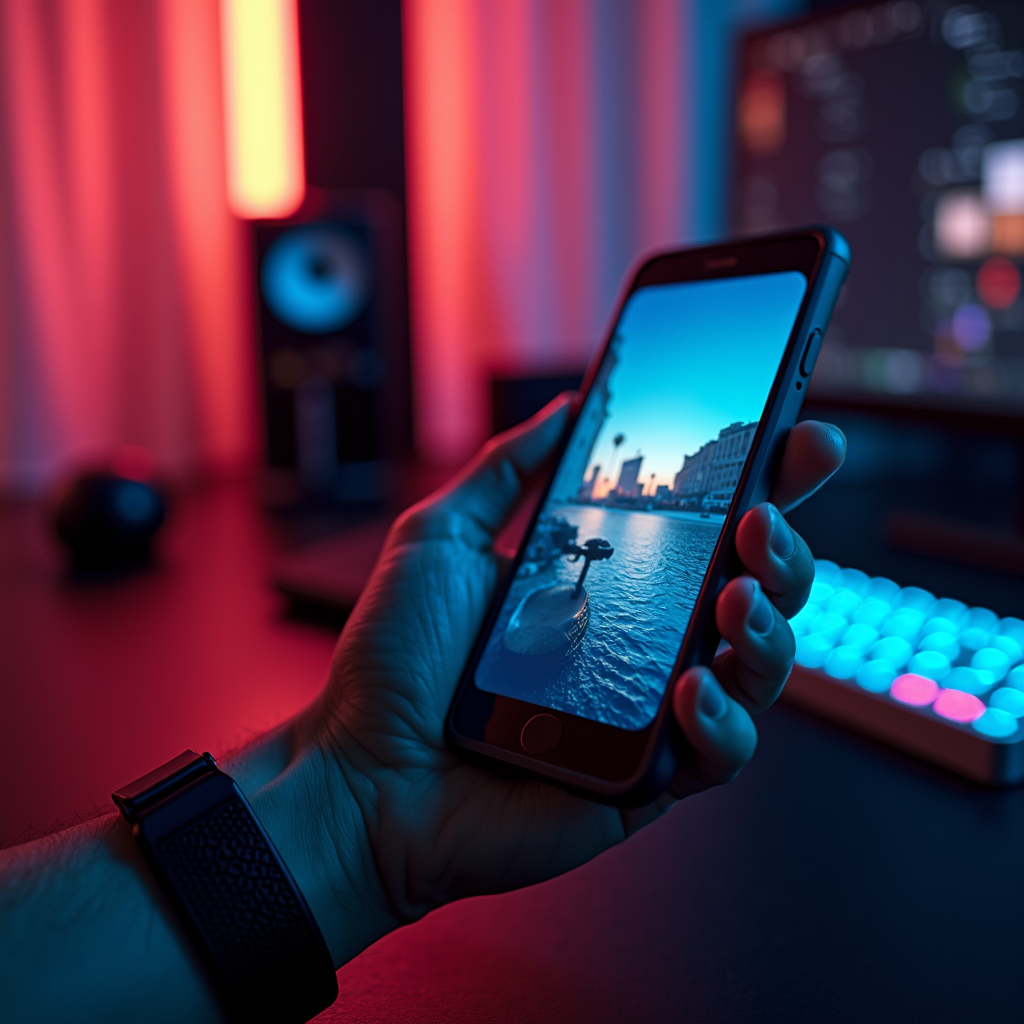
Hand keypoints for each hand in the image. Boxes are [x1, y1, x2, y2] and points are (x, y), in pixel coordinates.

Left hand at [237, 396, 845, 965]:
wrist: (362, 769)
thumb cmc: (396, 659)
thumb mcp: (443, 536)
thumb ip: (506, 469)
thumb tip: (564, 407)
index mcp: (611, 585)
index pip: (709, 529)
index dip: (766, 483)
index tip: (798, 437)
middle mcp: (645, 644)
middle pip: (758, 592)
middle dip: (784, 549)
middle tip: (759, 519)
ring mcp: (652, 713)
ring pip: (762, 668)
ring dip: (770, 626)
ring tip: (734, 596)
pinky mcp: (650, 781)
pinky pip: (723, 752)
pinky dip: (725, 718)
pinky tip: (692, 688)